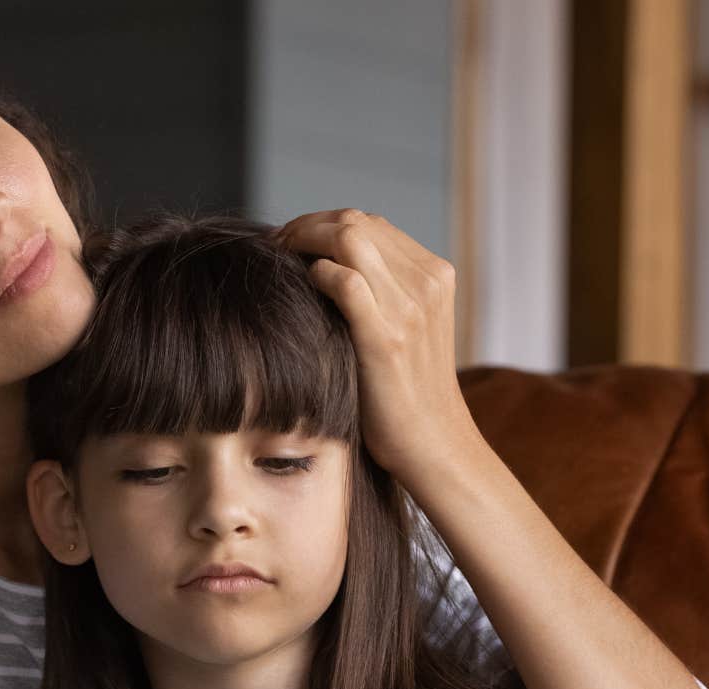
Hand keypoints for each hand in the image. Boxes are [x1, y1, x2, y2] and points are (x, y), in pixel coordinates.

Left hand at [273, 208, 479, 473]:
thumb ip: (382, 292)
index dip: (323, 225)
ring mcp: (410, 306)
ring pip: (348, 237)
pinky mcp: (387, 337)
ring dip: (302, 242)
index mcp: (434, 274)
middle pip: (356, 222)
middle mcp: (427, 281)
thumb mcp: (407, 328)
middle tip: (273, 247)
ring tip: (276, 261)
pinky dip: (313, 274)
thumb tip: (322, 264)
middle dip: (305, 227)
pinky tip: (298, 289)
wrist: (434, 446)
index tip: (290, 243)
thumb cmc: (407, 394)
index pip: (370, 224)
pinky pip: (342, 279)